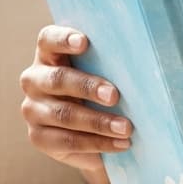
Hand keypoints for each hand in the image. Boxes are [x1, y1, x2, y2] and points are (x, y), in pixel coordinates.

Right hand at [19, 25, 130, 183]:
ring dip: (98, 122)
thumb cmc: (105, 89)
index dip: (63, 39)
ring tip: (126, 128)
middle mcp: (35, 79)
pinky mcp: (38, 137)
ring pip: (63, 114)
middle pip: (57, 79)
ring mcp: (33, 109)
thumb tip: (150, 62)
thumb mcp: (108, 73)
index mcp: (50, 54)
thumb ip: (115, 63)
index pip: (48, 39)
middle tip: (114, 96)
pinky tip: (121, 144)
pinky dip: (98, 144)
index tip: (84, 42)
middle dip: (88, 87)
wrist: (94, 131)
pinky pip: (67, 142)